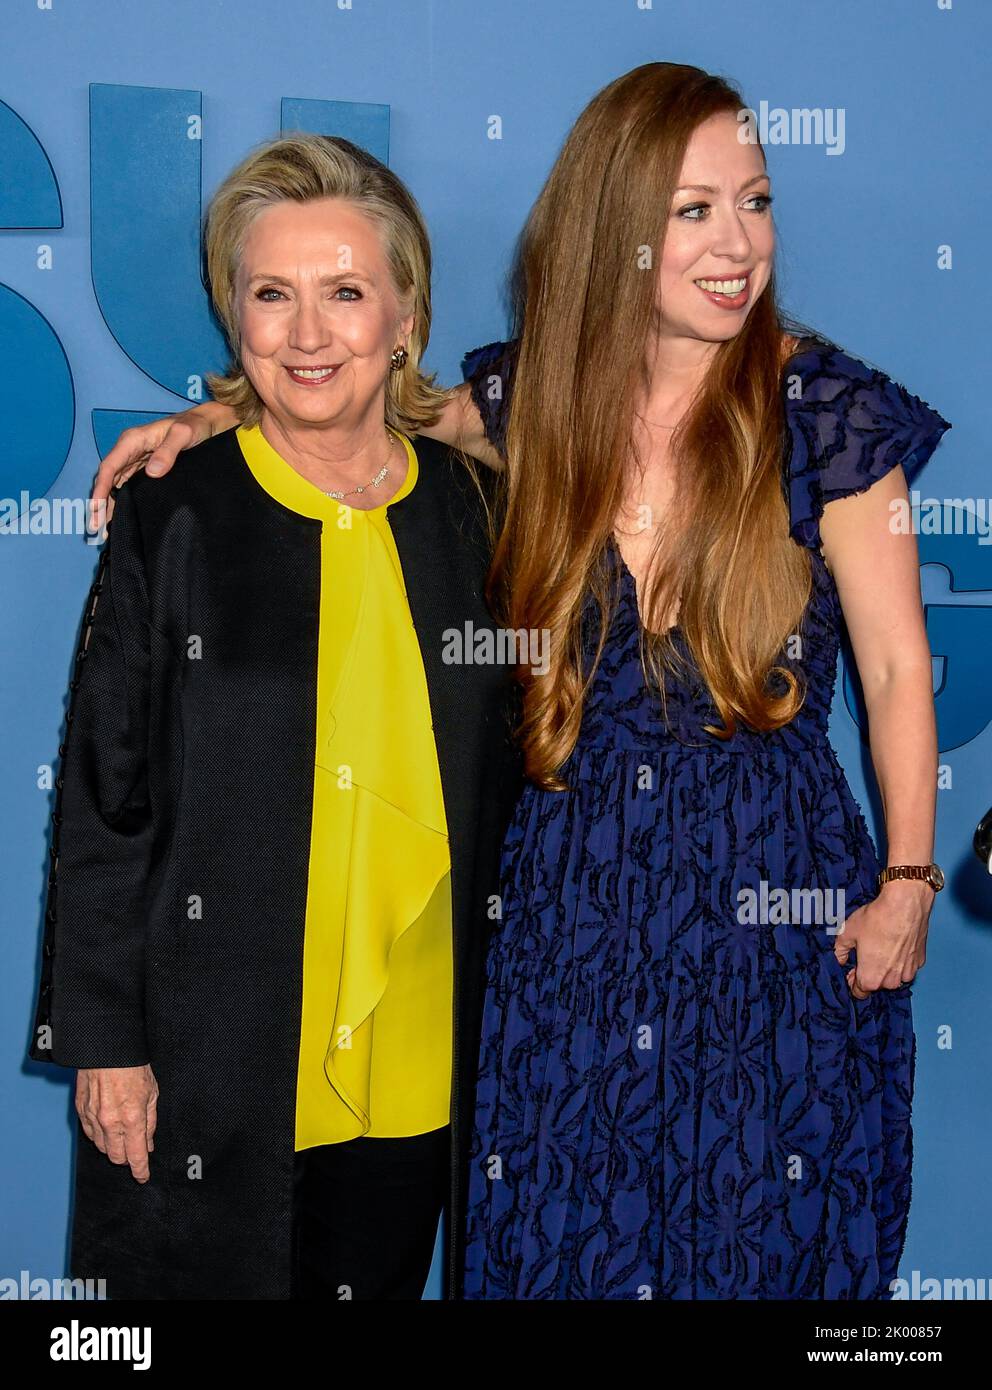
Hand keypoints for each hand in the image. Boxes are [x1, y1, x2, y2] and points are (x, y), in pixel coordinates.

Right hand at [75, 1064, 158, 1182]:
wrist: (107, 1049)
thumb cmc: (133, 1067)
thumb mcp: (152, 1092)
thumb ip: (150, 1122)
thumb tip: (148, 1144)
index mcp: (132, 1118)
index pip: (135, 1155)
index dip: (140, 1170)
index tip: (143, 1177)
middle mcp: (110, 1122)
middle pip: (116, 1156)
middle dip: (126, 1158)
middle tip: (134, 1149)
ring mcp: (93, 1118)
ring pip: (101, 1147)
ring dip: (112, 1146)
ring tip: (121, 1134)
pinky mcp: (80, 1111)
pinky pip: (89, 1134)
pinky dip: (98, 1135)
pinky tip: (106, 1127)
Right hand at [88, 401, 236, 534]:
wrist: (205, 424)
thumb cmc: (193, 425)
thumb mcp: (183, 434)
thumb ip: (168, 451)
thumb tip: (152, 472)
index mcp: (132, 440)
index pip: (109, 467)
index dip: (100, 489)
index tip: (96, 509)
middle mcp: (129, 450)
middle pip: (107, 479)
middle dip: (99, 503)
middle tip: (95, 527)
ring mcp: (136, 461)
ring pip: (115, 485)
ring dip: (108, 506)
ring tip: (103, 529)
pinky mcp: (144, 470)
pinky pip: (127, 487)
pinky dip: (121, 502)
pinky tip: (121, 518)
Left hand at [833, 878, 931, 999]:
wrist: (905, 905)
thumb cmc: (876, 919)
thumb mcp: (847, 933)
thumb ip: (839, 951)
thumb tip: (839, 959)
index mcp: (871, 979)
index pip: (859, 993)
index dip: (853, 981)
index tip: (852, 970)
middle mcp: (891, 981)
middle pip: (877, 985)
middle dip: (870, 973)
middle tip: (866, 953)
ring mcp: (908, 972)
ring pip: (893, 977)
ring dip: (887, 968)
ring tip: (881, 946)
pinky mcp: (920, 962)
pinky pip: (906, 966)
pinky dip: (901, 959)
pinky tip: (896, 942)